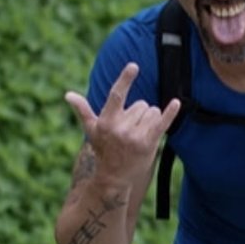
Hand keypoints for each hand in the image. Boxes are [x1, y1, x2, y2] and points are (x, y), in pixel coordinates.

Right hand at [65, 62, 180, 183]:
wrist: (114, 177)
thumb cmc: (103, 150)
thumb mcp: (92, 130)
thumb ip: (83, 110)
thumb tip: (68, 95)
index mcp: (107, 120)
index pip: (117, 95)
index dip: (125, 79)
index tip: (133, 66)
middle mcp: (121, 127)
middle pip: (141, 104)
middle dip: (139, 114)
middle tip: (131, 130)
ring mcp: (135, 136)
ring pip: (152, 112)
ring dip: (150, 120)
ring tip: (140, 134)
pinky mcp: (149, 144)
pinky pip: (162, 123)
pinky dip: (170, 113)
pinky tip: (176, 103)